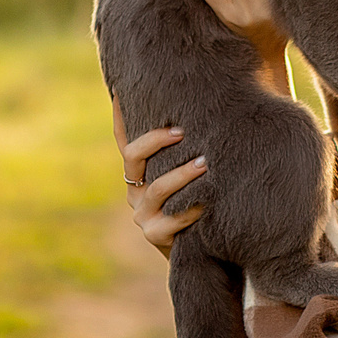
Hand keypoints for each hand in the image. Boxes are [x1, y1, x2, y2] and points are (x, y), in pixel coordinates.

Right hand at [110, 98, 207, 257]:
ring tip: (206, 164)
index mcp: (141, 171)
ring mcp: (143, 213)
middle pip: (133, 156)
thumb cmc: (206, 200)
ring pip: (158, 187)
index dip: (119, 114)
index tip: (121, 88)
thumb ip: (194, 145)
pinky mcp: (154, 235)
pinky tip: (208, 201)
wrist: (208, 249)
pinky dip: (191, 208)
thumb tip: (218, 99)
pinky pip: (171, 219)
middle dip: (156, 140)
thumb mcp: (194, 172)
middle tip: (183, 131)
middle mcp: (136, 189)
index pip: (124, 138)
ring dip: (183, 174)